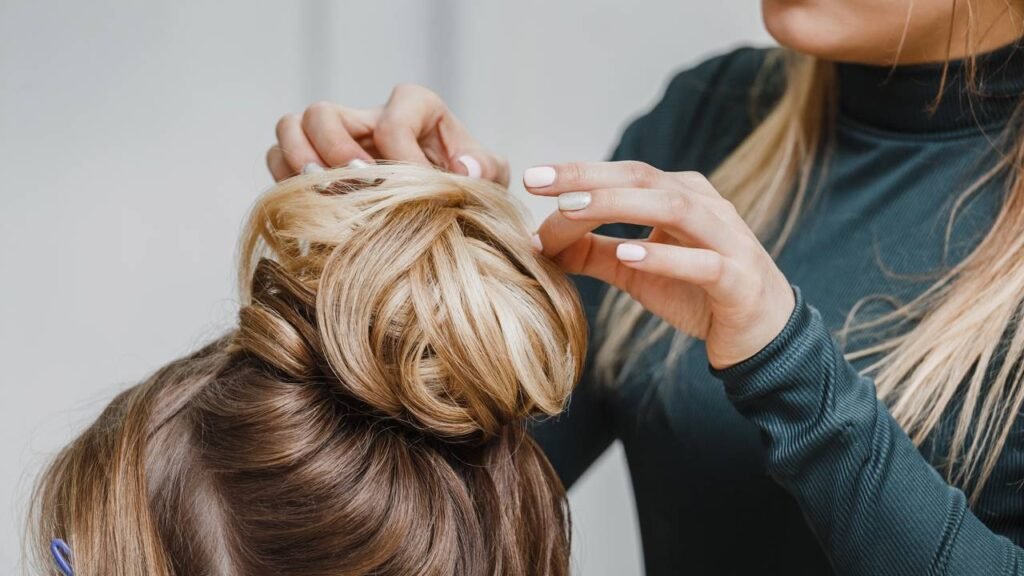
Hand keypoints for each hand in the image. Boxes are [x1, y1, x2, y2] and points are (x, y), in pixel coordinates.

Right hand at [266, 84, 508, 184]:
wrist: (449, 215)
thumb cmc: (467, 189)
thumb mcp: (488, 177)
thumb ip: (486, 168)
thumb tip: (463, 169)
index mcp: (415, 109)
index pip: (396, 116)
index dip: (403, 153)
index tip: (419, 186)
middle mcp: (368, 119)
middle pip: (324, 112)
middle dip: (336, 152)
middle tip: (358, 186)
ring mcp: (336, 142)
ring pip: (292, 128)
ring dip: (299, 162)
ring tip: (324, 194)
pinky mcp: (315, 168)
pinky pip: (278, 160)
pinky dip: (286, 182)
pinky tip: (312, 208)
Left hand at [526, 161, 794, 368]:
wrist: (761, 336)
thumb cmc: (697, 294)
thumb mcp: (635, 271)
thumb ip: (593, 252)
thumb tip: (536, 243)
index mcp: (682, 195)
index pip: (625, 173)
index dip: (578, 173)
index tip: (530, 178)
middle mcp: (706, 206)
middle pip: (644, 178)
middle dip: (588, 178)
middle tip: (538, 183)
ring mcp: (727, 239)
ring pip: (674, 208)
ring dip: (620, 205)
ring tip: (572, 211)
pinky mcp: (739, 279)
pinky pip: (702, 262)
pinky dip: (664, 256)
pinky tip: (627, 253)